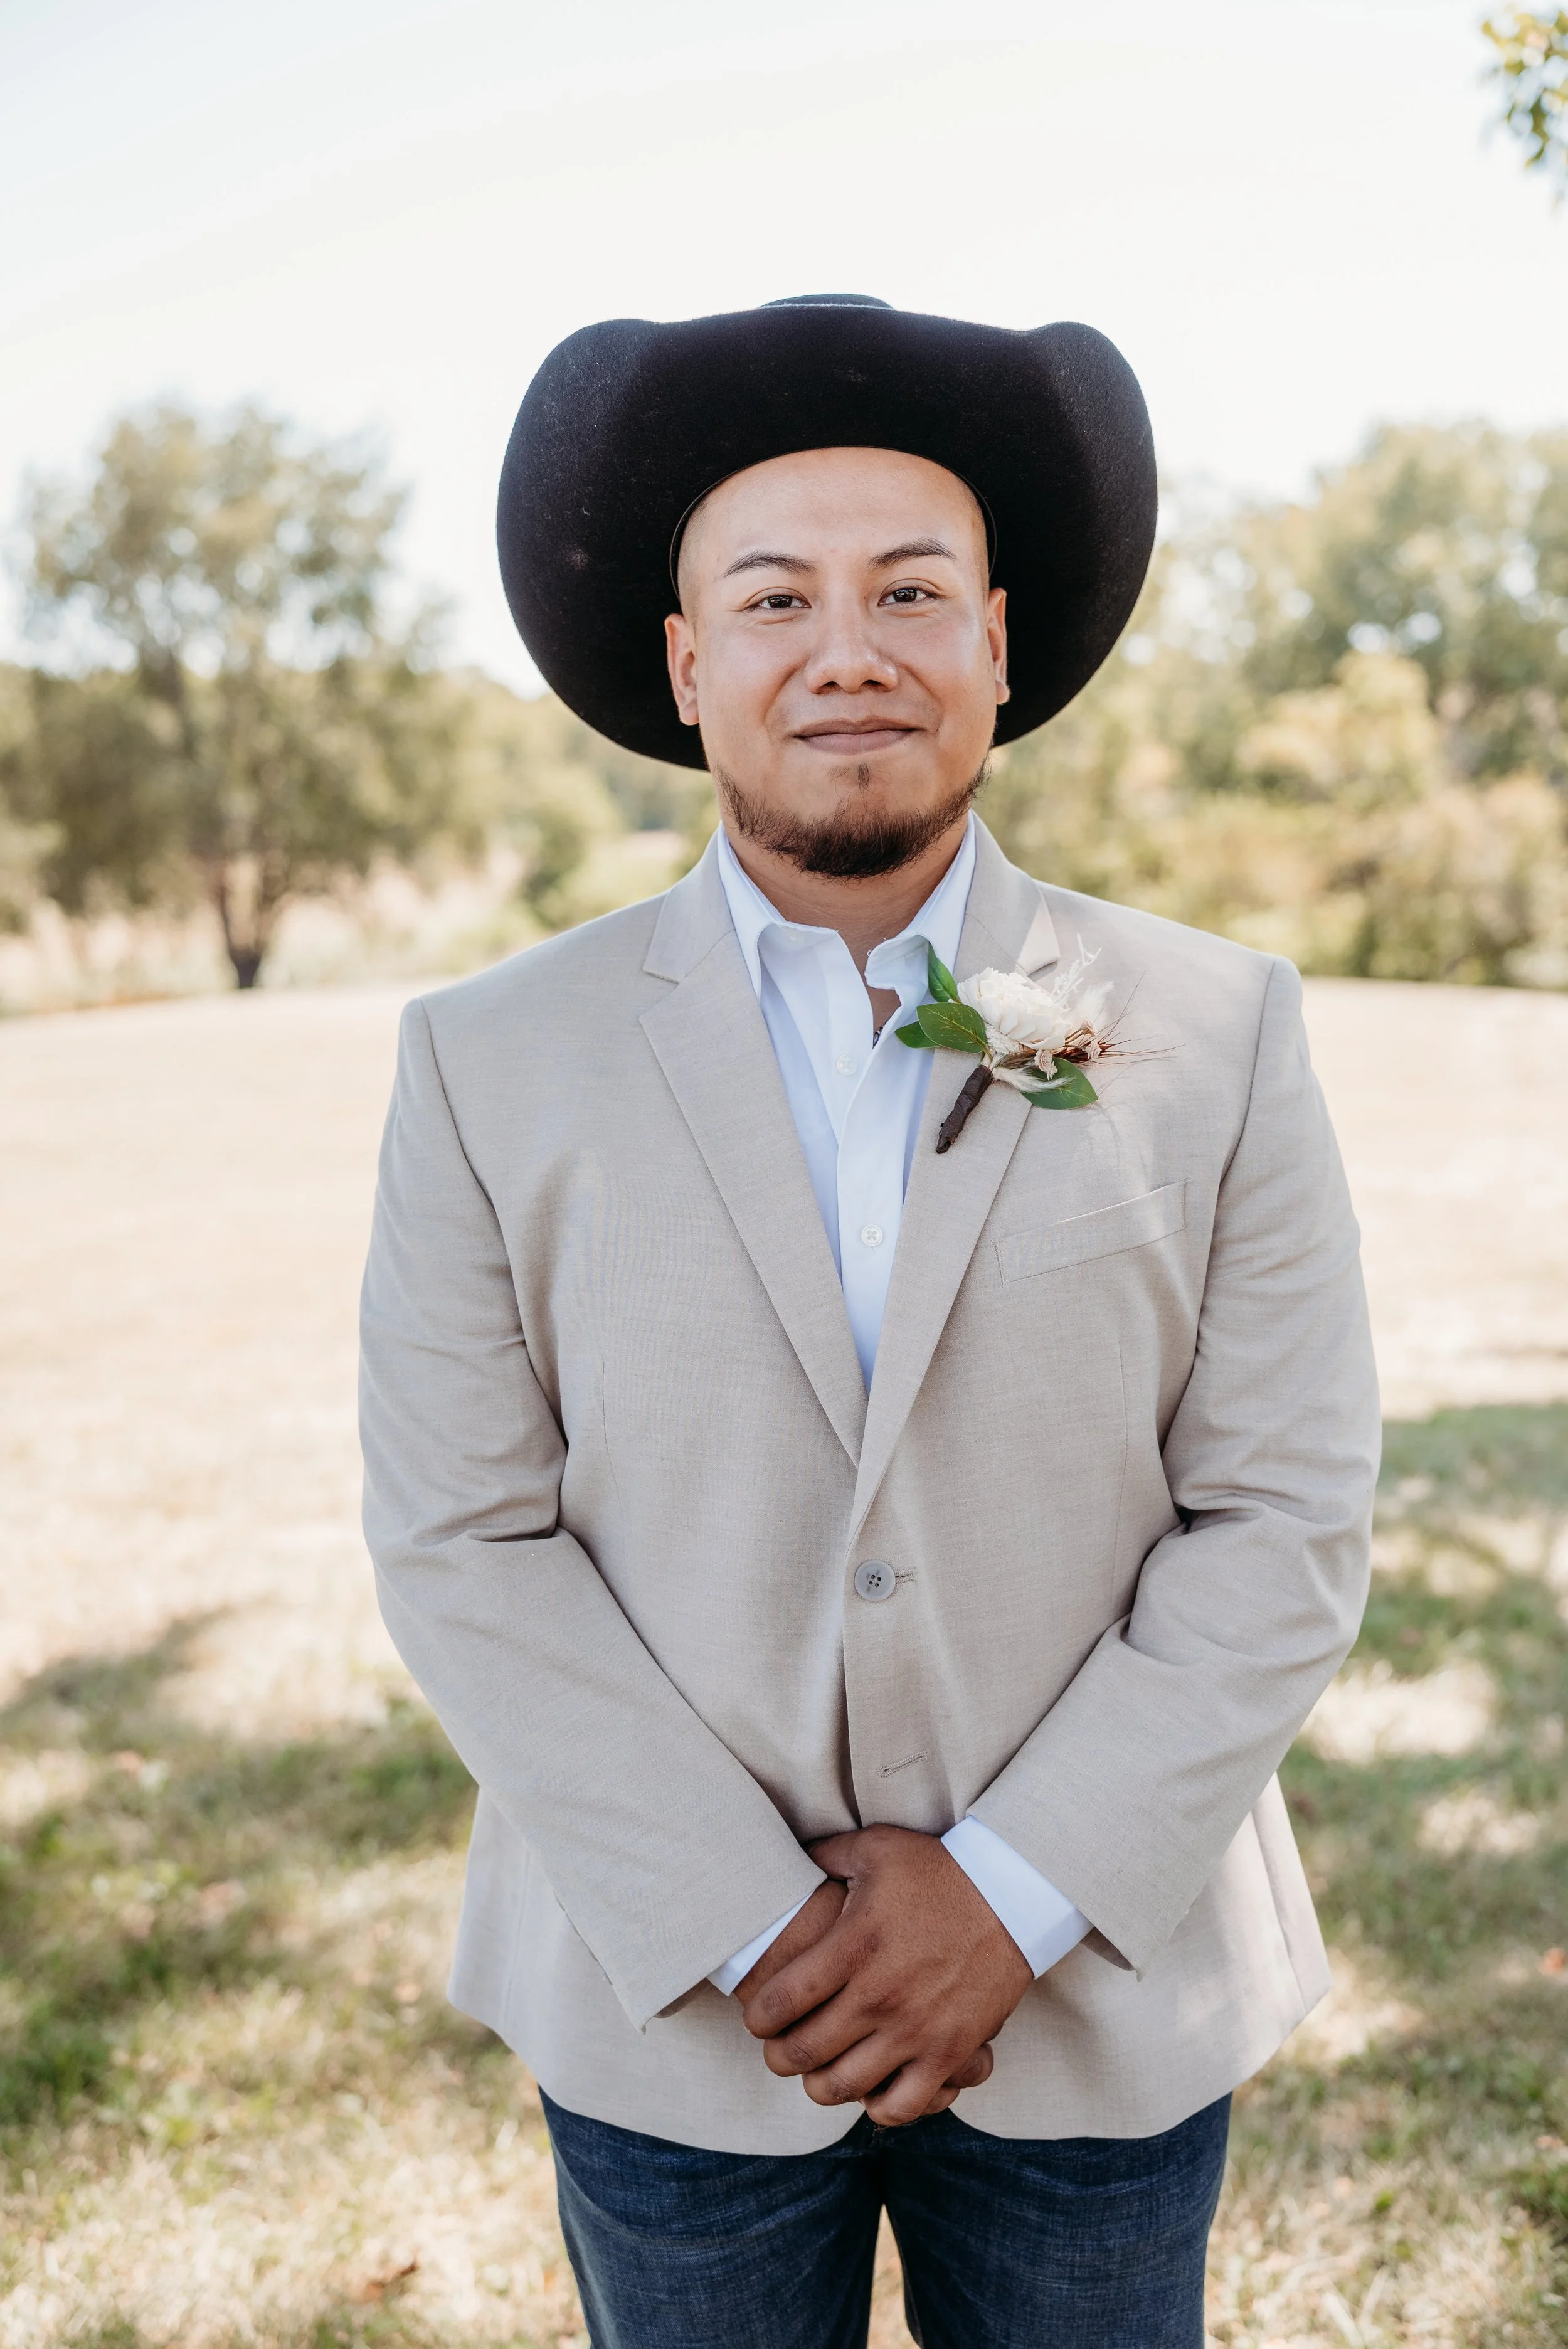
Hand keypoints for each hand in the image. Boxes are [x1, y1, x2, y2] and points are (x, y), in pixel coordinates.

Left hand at [738, 1824, 1031, 2127]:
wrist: (1013, 1895)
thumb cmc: (938, 1871)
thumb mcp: (876, 1848)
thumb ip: (825, 1855)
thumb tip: (789, 1856)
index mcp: (855, 1944)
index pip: (782, 2001)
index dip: (758, 2017)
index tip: (758, 2017)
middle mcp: (880, 1993)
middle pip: (803, 2052)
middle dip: (779, 2056)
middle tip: (779, 2048)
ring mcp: (915, 2029)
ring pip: (842, 2086)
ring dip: (819, 2084)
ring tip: (818, 2070)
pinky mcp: (949, 2052)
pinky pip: (901, 2106)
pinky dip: (877, 2107)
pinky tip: (872, 2086)